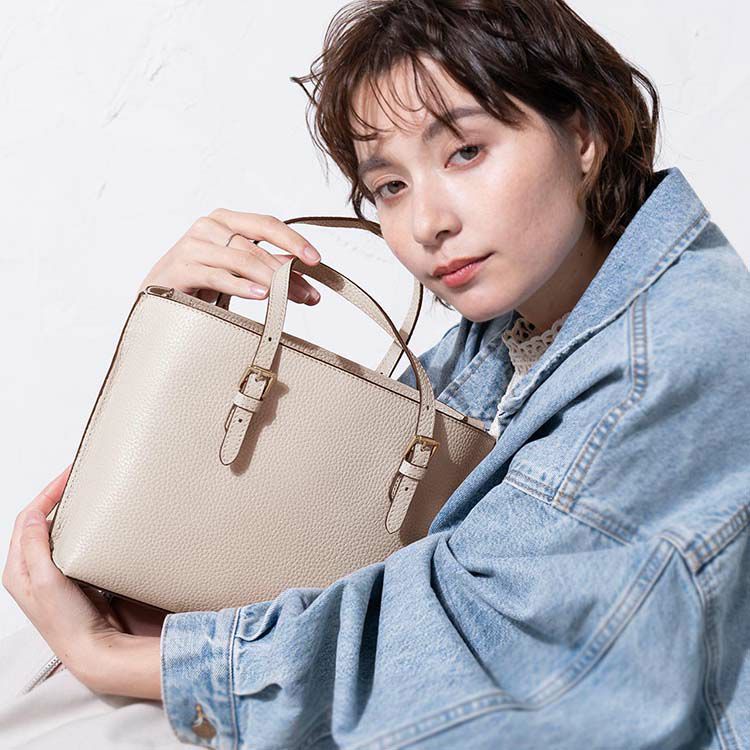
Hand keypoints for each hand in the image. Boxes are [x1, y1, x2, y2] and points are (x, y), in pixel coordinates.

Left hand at [2, 465, 160, 698]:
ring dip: (69, 512)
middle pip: (39, 521)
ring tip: (87, 496)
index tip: (68, 475)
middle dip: (56, 496)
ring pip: (57, 532)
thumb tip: (35, 515)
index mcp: (18, 569)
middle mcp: (32, 569)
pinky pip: (73, 544)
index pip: (28, 518)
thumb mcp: (46, 581)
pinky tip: (96, 525)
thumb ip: (35, 547)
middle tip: (78, 479)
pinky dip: (82, 529)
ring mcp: (52, 574)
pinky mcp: (72, 577)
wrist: (92, 649)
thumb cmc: (67, 622)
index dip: (47, 492)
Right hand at [138, 208, 322, 305]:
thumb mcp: (237, 271)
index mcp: (226, 220)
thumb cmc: (200, 280)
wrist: (156, 295)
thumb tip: (306, 281)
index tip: (316, 260)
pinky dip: (242, 286)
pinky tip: (261, 295)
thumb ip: (267, 269)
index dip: (294, 240)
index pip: (267, 224)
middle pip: (257, 246)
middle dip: (288, 272)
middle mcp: (209, 227)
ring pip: (241, 260)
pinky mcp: (182, 268)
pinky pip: (219, 276)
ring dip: (271, 281)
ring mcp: (194, 246)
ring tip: (290, 297)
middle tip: (309, 295)